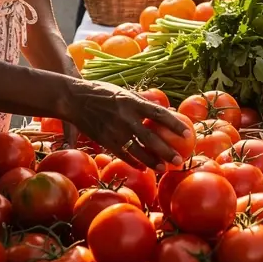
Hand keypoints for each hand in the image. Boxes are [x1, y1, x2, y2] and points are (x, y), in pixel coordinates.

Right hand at [62, 79, 191, 168]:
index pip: (159, 114)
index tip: (187, 133)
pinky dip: (133, 162)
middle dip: (167, 150)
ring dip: (152, 161)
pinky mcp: (104, 140)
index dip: (174, 124)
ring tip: (164, 168)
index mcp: (132, 102)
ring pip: (137, 150)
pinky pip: (122, 154)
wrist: (74, 99)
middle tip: (180, 159)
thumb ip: (143, 101)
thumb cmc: (102, 93)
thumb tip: (164, 109)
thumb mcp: (124, 92)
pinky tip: (142, 168)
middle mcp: (125, 116)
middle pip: (151, 137)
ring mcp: (114, 130)